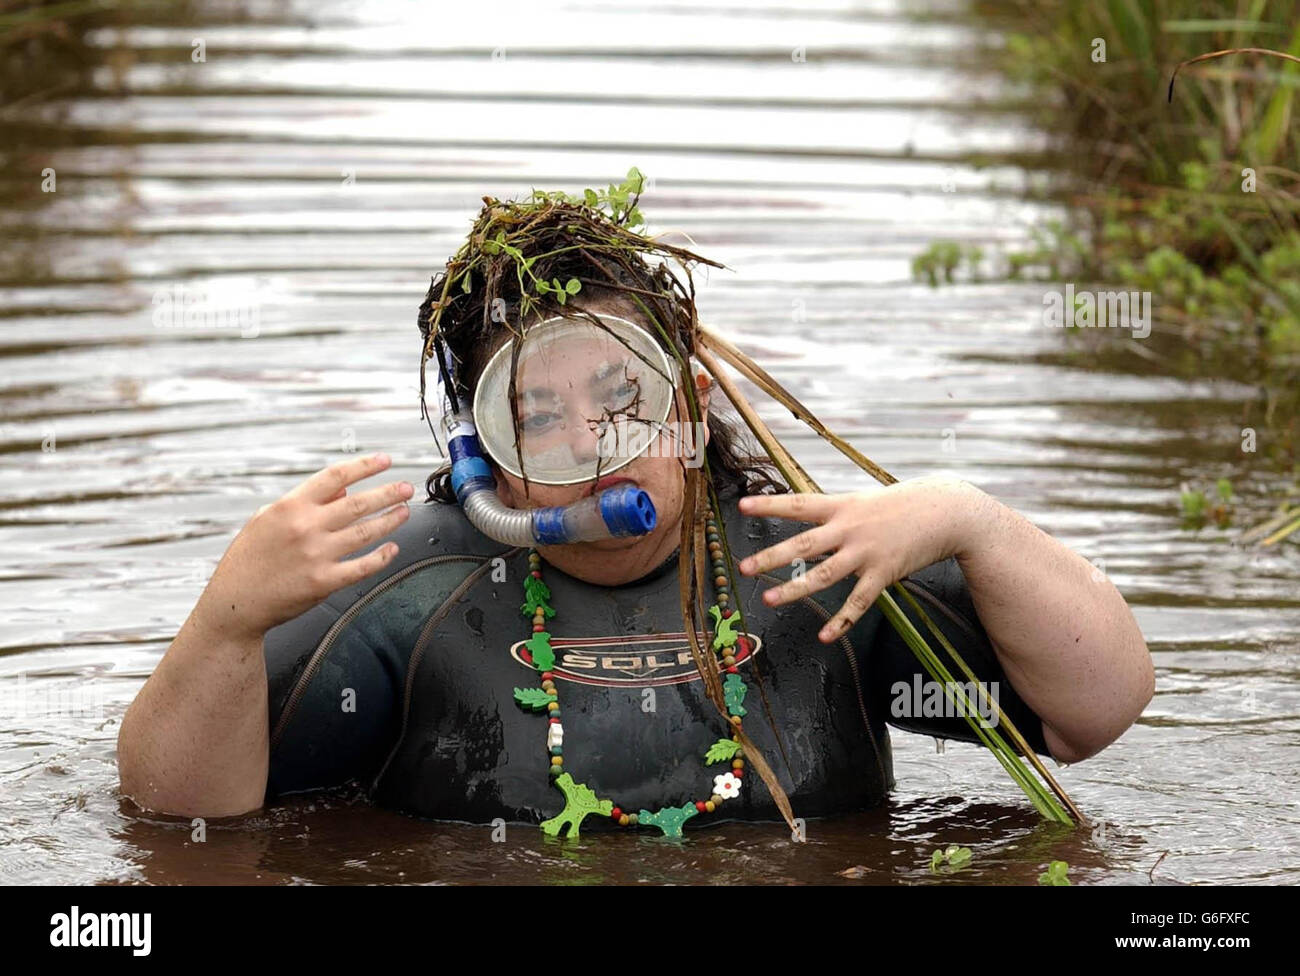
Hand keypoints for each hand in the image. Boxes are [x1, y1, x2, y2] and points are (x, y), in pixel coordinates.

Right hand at [197, 452, 413, 639]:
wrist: (235, 602)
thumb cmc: (249, 560)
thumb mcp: (266, 519)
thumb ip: (305, 502)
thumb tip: (342, 489)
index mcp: (290, 507)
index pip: (335, 476)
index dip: (364, 466)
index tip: (384, 460)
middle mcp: (306, 527)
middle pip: (358, 503)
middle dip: (388, 492)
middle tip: (407, 488)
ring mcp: (316, 555)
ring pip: (366, 532)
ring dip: (390, 520)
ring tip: (404, 511)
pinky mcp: (324, 582)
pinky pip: (362, 567)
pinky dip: (382, 557)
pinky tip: (392, 548)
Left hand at [735, 476, 982, 642]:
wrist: (947, 511)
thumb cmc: (902, 505)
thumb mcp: (863, 500)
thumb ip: (836, 512)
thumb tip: (808, 516)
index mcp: (842, 506)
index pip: (798, 504)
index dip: (770, 505)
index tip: (742, 505)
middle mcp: (850, 529)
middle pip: (804, 544)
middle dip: (773, 556)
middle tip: (745, 567)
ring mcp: (866, 552)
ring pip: (825, 575)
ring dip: (796, 589)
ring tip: (770, 600)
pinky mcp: (884, 573)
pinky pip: (858, 602)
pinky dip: (841, 620)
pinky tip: (825, 635)